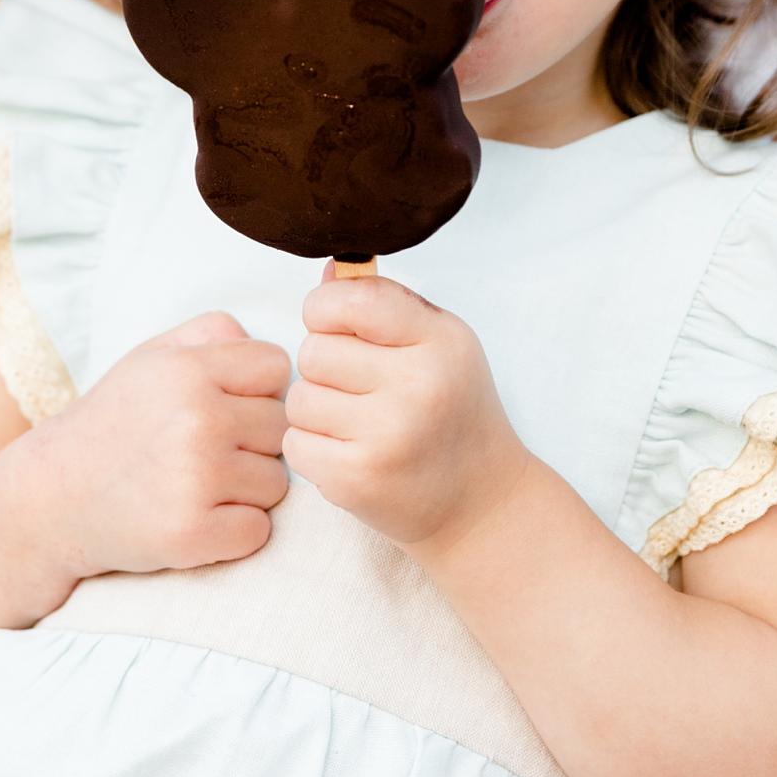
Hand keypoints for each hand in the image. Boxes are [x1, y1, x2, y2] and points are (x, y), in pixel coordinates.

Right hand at [30, 314, 288, 580]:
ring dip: (244, 489)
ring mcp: (195, 479)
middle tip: (198, 451)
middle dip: (251, 441)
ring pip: (276, 482)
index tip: (220, 405)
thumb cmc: (114, 423)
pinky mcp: (192, 533)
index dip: (254, 388)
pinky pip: (259, 530)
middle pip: (281, 427)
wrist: (51, 499)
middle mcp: (195, 419)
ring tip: (192, 483)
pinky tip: (193, 517)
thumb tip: (276, 355)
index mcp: (187, 369)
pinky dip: (233, 532)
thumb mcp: (152, 356)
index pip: (276, 367)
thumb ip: (216, 333)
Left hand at [286, 273, 529, 553]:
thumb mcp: (439, 345)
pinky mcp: (358, 478)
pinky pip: (294, 443)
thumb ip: (384, 304)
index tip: (338, 329)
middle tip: (359, 391)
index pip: (352, 299)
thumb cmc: (452, 414)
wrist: (481, 504)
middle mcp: (418, 385)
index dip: (326, 309)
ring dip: (315, 412)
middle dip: (324, 369)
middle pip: (313, 350)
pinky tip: (350, 455)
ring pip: (298, 398)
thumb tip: (327, 271)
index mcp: (440, 341)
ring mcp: (387, 435)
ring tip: (357, 425)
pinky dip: (312, 450)